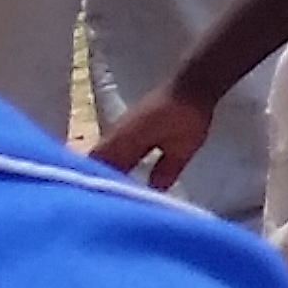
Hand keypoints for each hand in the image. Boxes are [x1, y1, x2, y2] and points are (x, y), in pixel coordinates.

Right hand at [85, 86, 205, 189]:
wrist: (193, 83)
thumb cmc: (187, 116)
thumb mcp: (182, 148)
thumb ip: (166, 171)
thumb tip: (150, 193)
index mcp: (123, 142)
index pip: (99, 168)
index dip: (97, 186)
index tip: (95, 204)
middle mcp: (114, 135)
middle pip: (95, 162)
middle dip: (94, 180)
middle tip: (96, 201)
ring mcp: (119, 128)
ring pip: (101, 155)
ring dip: (101, 170)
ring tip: (104, 192)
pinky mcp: (128, 125)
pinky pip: (111, 148)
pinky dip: (111, 161)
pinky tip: (118, 173)